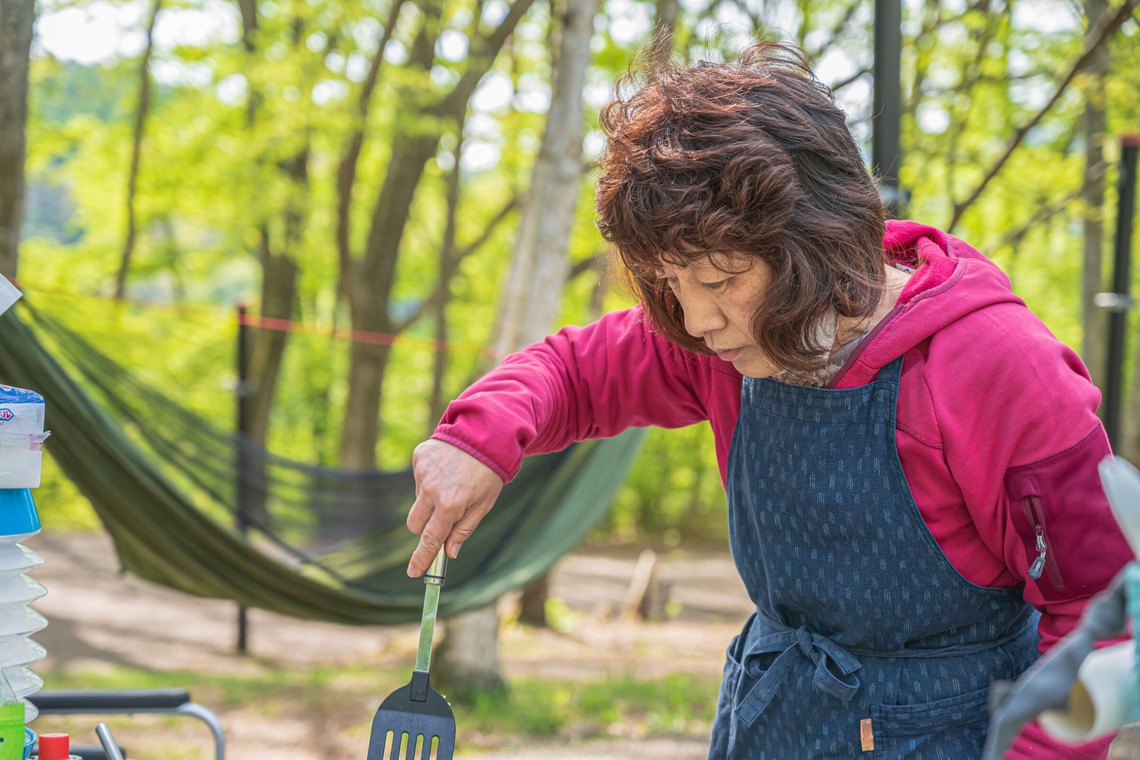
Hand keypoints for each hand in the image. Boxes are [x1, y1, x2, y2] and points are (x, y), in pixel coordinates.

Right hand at [406, 439, 503, 576]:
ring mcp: (423, 473)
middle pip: (415, 524)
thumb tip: (449, 554)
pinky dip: (430, 479)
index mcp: (451, 505)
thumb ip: (464, 530)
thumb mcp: (483, 505)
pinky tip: (447, 468)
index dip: (421, 558)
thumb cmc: (488, 474)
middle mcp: (432, 490)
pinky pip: (418, 479)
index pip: (430, 539)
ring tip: (453, 483)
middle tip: (444, 517)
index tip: (414, 572)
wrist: (485, 434)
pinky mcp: (419, 458)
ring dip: (430, 500)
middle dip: (426, 527)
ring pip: (417, 501)